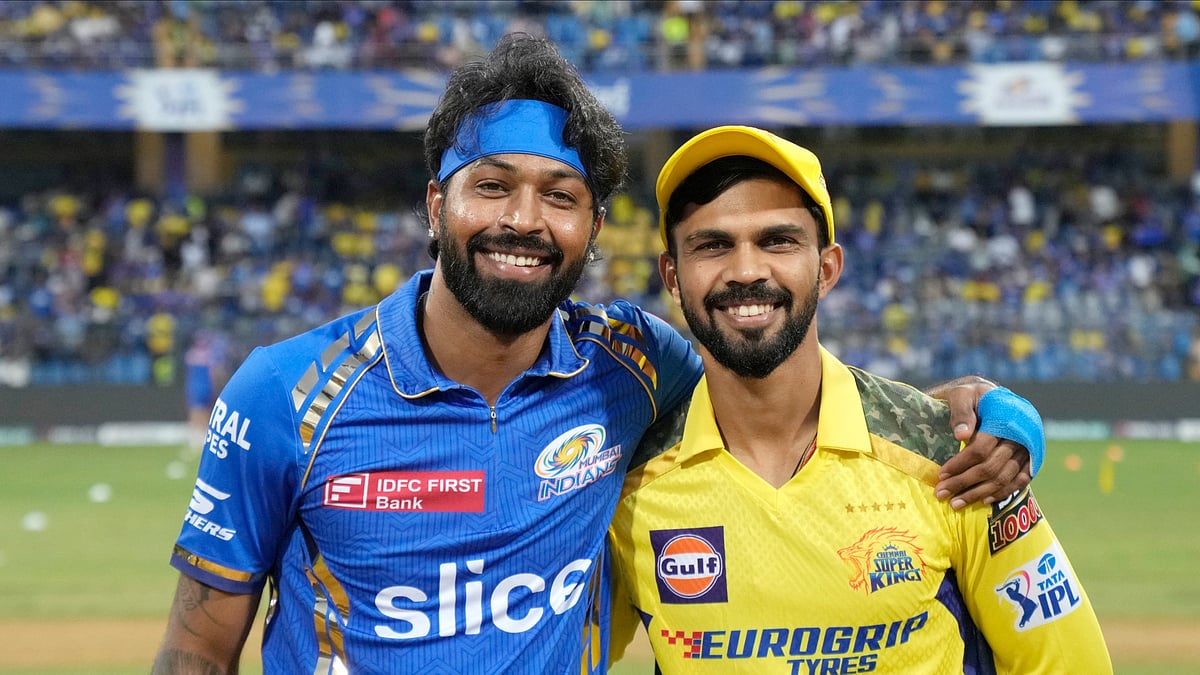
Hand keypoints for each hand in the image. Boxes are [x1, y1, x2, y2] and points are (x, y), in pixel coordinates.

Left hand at [927, 376, 1032, 508]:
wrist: (991, 396)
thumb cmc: (971, 394)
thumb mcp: (961, 394)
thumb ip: (960, 411)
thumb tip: (962, 435)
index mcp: (1003, 417)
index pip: (981, 448)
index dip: (960, 463)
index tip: (941, 474)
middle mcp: (1019, 435)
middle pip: (991, 467)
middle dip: (964, 482)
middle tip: (942, 493)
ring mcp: (1027, 448)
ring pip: (1004, 477)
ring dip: (979, 493)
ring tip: (956, 503)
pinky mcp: (1031, 457)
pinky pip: (1020, 480)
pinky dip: (1003, 491)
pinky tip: (984, 499)